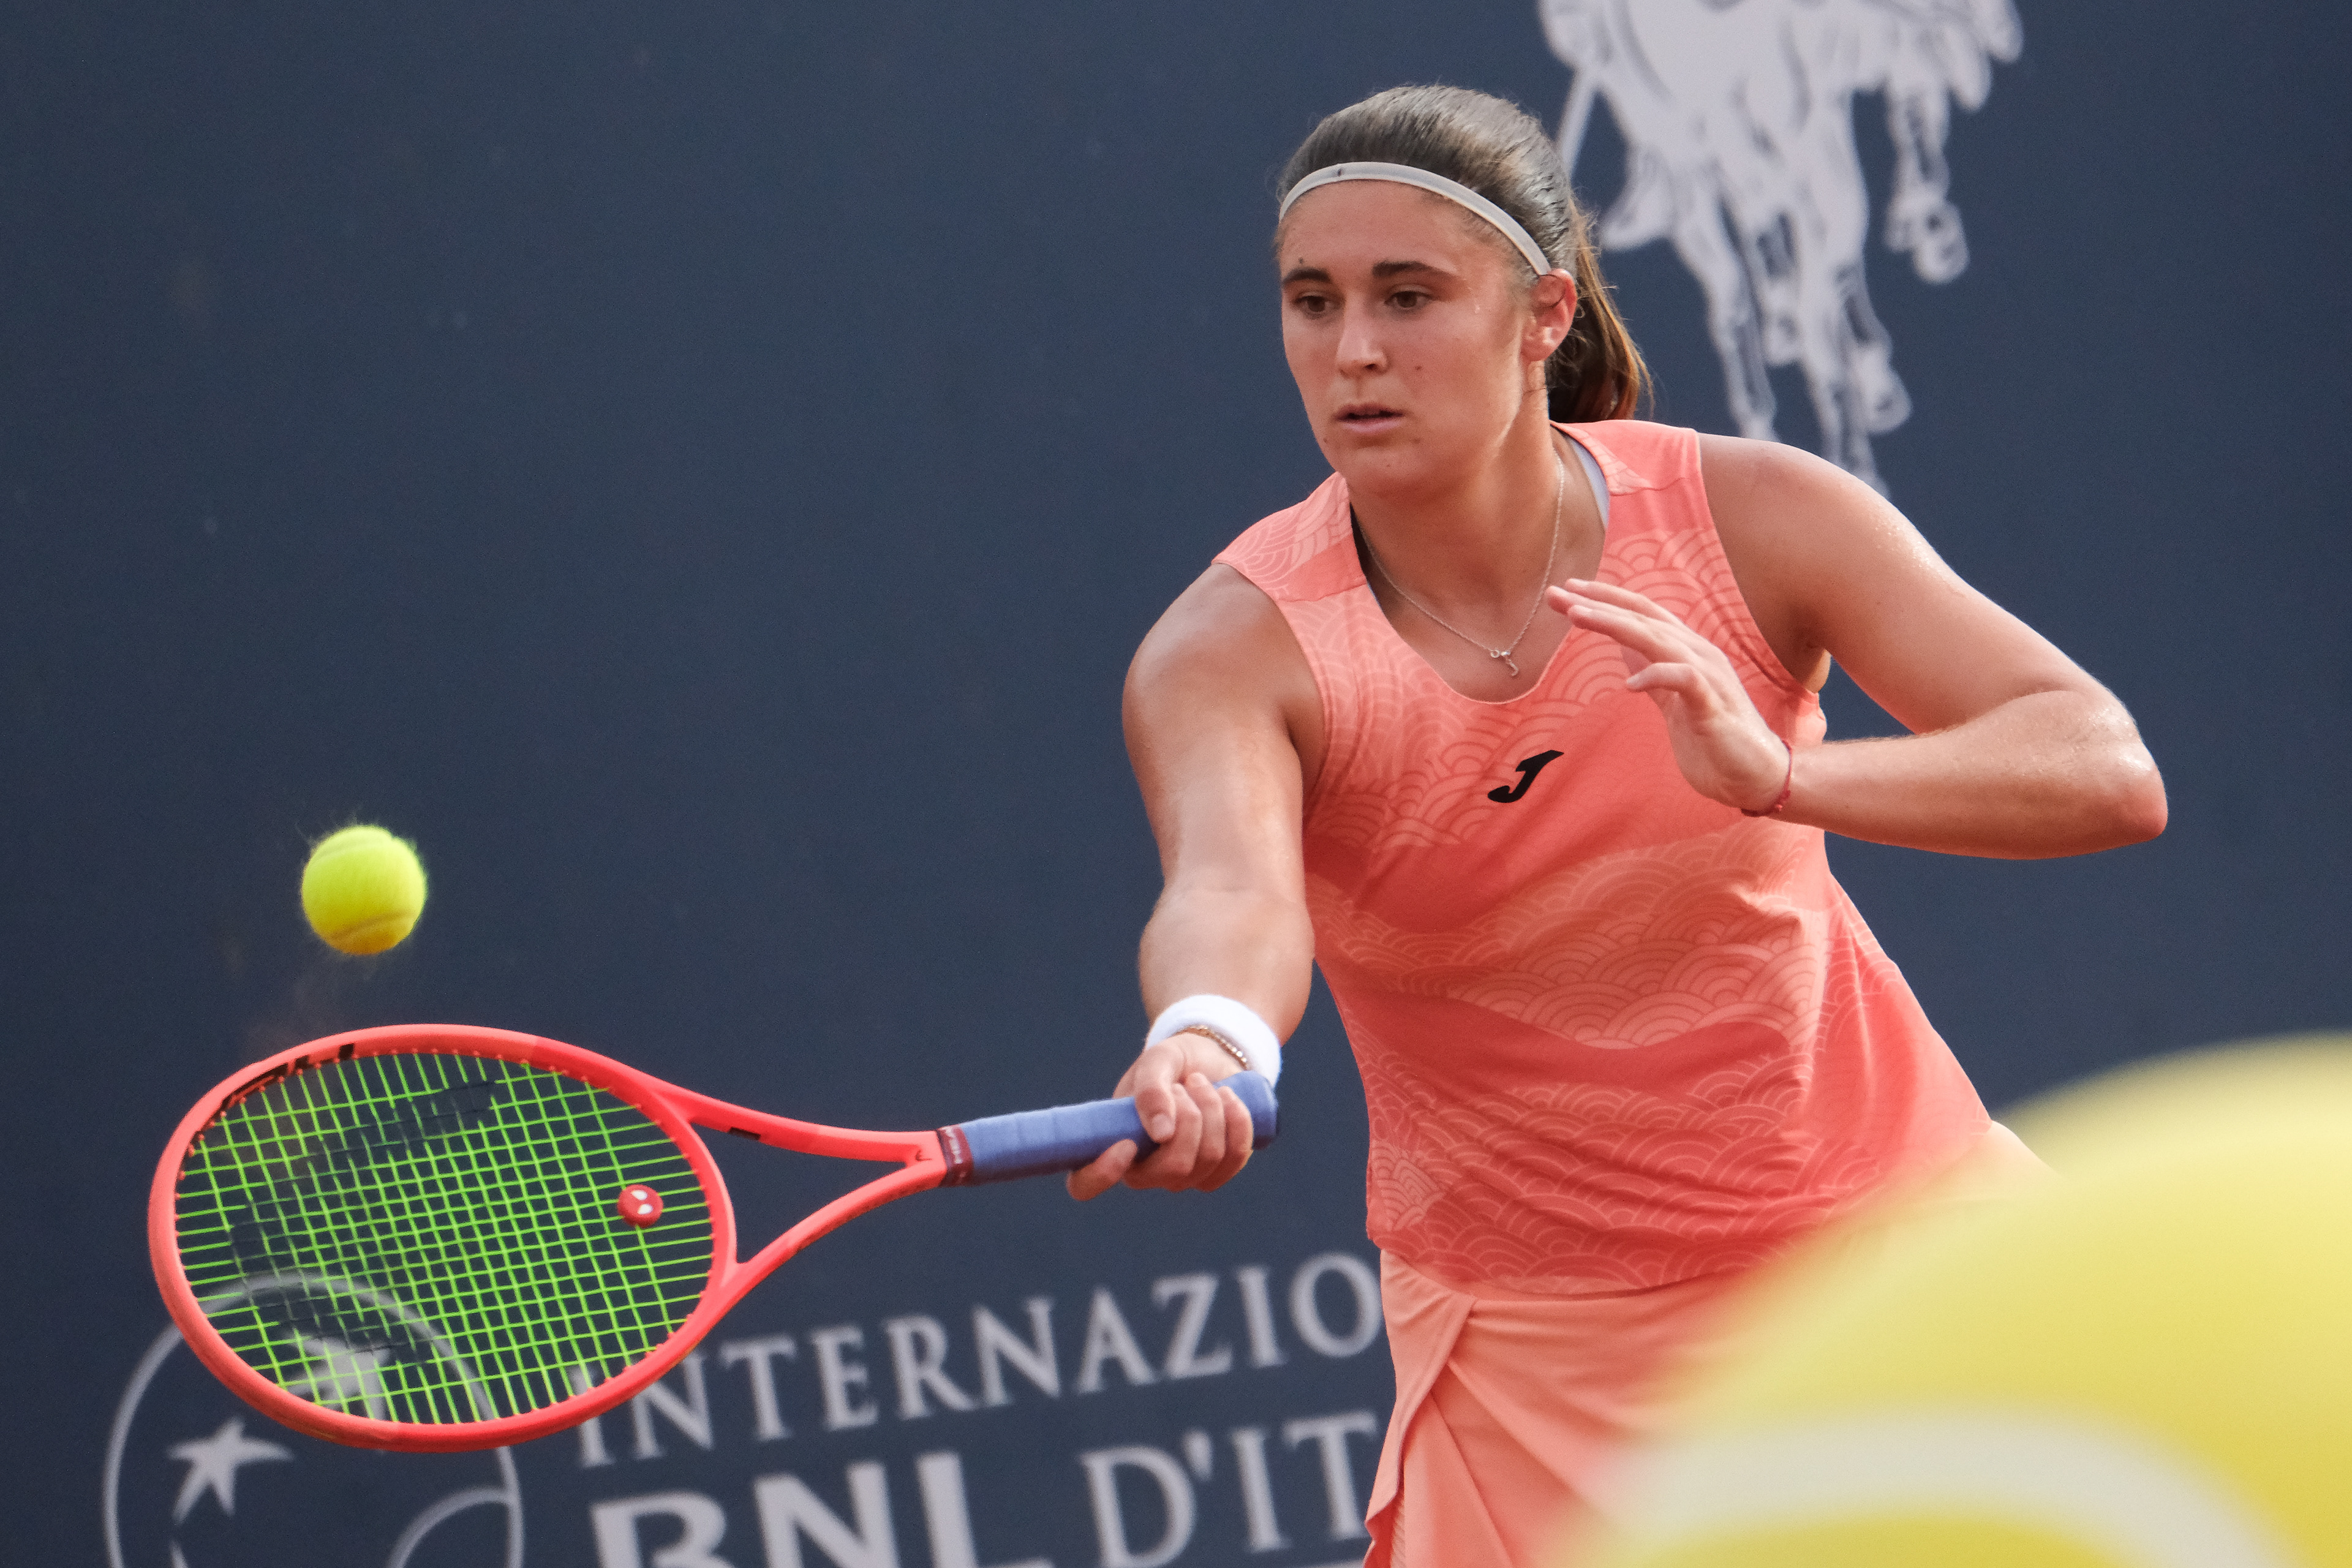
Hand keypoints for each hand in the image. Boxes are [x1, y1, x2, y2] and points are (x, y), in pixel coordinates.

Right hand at [1066, 1033, 1255, 1200]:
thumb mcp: (1157, 1061)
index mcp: (1111, 1144)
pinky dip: (1237, 1121)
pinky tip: (1229, 1098)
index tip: (1126, 1144)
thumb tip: (1160, 1134)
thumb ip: (1150, 1090)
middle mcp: (1144, 1170)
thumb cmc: (1172, 1063)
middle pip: (1173, 1170)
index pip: (1085, 1184)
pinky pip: (1235, 1158)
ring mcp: (1183, 1175)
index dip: (1100, 1174)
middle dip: (1189, 1119)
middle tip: (1185, 1086)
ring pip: (1208, 1159)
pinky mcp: (1218, 1170)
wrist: (1209, 1060)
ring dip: (1212, 1111)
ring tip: (1202, 1085)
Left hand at [1550, 578, 1791, 812]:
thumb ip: (1653, 671)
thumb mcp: (1672, 701)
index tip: (1567, 589)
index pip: (1642, 613)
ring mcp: (1709, 676)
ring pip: (1659, 639)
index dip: (1606, 598)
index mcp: (1686, 651)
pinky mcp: (1714, 705)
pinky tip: (1630, 684)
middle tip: (1557, 593)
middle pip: (1643, 618)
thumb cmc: (1713, 739)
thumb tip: (1625, 647)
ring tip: (1578, 616)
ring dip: (1616, 624)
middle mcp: (1698, 653)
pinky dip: (1657, 675)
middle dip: (1598, 603)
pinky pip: (1685, 680)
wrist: (1756, 774)